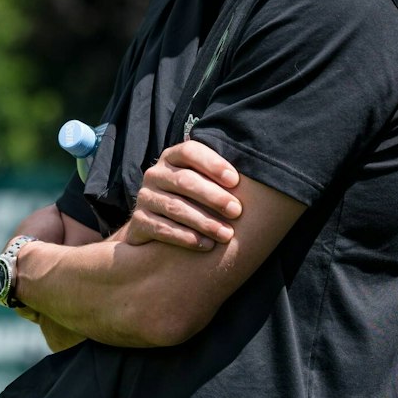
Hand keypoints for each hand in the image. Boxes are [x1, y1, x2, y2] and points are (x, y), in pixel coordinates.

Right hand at [124, 140, 242, 248]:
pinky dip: (186, 237)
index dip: (213, 164)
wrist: (157, 226)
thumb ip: (221, 175)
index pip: (190, 151)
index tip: (236, 181)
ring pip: (175, 207)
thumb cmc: (194, 200)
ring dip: (204, 221)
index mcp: (172, 157)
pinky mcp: (139, 221)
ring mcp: (145, 197)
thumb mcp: (203, 182)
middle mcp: (155, 174)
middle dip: (214, 196)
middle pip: (184, 181)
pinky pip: (162, 228)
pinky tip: (206, 245)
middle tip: (237, 211)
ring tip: (227, 234)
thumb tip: (259, 170)